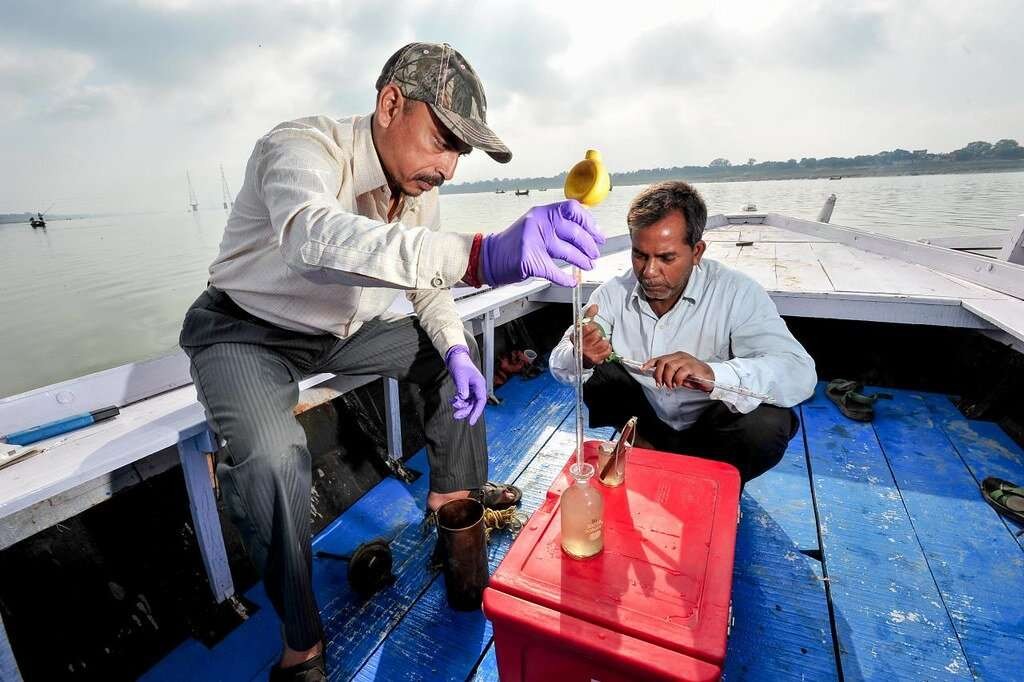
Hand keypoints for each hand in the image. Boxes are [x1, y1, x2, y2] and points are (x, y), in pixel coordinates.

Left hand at [446, 345, 485, 424]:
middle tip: (456, 415)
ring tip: (453, 404)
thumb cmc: (460, 364)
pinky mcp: (466, 388)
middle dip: (466, 411)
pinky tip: (453, 401)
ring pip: (469, 402)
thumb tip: (463, 399)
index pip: (481, 401)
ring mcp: (472, 388)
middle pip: (474, 404)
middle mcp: (477, 388)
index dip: (477, 412)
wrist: (455, 357)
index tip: (471, 421)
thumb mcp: (461, 376)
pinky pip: (464, 399)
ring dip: (462, 406)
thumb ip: (463, 388)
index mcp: (480, 384)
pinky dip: (459, 401)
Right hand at [481, 200, 604, 286]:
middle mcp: (538, 223)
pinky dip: (565, 279)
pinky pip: (554, 271)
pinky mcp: (528, 260)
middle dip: (589, 246)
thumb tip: (586, 232)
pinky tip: (571, 281)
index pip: (573, 210)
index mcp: (542, 213)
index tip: (598, 235)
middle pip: (574, 232)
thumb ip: (556, 225)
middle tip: (594, 254)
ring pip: (567, 252)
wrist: (490, 256)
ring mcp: (532, 241)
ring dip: (581, 261)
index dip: (590, 222)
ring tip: (587, 265)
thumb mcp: (536, 225)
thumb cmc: (514, 243)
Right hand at [572, 304, 611, 367]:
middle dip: (598, 334)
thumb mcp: (582, 326)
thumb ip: (589, 315)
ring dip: (603, 341)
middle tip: (595, 336)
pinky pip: (607, 351)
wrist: (580, 354)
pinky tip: (602, 347)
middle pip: (597, 335)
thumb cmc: (583, 339)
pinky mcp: (595, 360)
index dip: (592, 326)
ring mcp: (588, 354)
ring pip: (603, 343)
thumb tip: (595, 306)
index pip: (588, 328)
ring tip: (599, 342)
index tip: (592, 328)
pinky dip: (607, 348)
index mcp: (575, 336)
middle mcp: (581, 346)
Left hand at [642, 351, 713, 390]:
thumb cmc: (693, 376)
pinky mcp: (692, 366)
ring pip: (669, 366)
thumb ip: (668, 373)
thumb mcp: (678, 375)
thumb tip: (657, 376)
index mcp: (675, 357)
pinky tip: (678, 384)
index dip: (650, 363)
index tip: (643, 369)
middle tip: (660, 384)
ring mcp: (686, 360)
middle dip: (658, 374)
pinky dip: (676, 380)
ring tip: (671, 386)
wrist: (710, 378)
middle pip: (662, 362)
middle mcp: (680, 356)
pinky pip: (680, 372)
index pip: (659, 358)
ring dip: (667, 379)